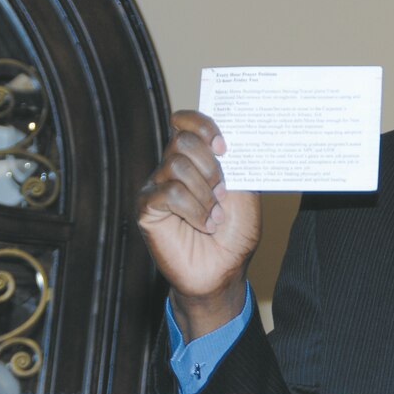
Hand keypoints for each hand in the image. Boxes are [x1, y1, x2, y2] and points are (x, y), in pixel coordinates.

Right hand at [137, 110, 261, 339]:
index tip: (223, 146)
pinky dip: (193, 209)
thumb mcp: (245, 192)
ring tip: (215, 217)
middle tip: (222, 193)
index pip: (186, 122)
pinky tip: (203, 225)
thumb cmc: (234, 232)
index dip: (202, 126)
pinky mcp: (147, 209)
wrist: (224, 270)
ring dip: (204, 194)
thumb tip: (231, 137)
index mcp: (197, 159)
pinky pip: (168, 193)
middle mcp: (173, 168)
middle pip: (182, 141)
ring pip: (175, 166)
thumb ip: (236, 164)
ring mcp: (157, 187)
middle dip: (209, 165)